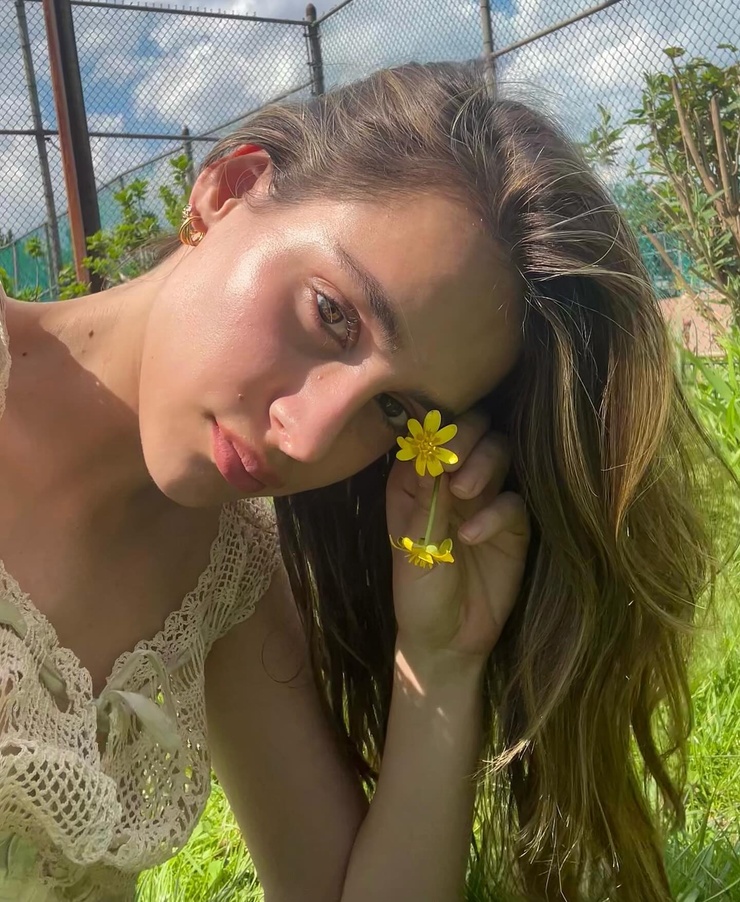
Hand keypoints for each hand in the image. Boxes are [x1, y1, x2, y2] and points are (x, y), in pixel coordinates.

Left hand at [385, 412, 529, 661]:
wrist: (448, 641)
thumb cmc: (417, 593)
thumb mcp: (413, 548)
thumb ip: (425, 501)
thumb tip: (430, 452)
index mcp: (415, 480)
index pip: (429, 435)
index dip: (435, 431)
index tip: (434, 446)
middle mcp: (451, 481)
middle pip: (472, 432)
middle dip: (465, 438)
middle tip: (454, 464)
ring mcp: (486, 499)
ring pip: (498, 453)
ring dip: (483, 464)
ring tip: (464, 494)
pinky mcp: (513, 525)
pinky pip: (513, 502)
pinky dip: (496, 512)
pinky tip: (472, 536)